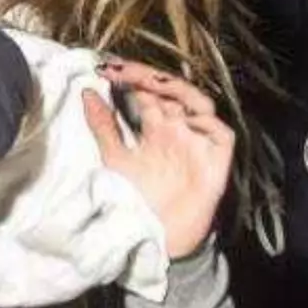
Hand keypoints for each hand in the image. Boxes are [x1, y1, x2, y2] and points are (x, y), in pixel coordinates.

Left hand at [86, 59, 234, 260]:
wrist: (157, 239)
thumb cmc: (138, 200)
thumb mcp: (114, 159)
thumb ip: (103, 126)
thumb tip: (86, 93)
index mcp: (156, 128)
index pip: (148, 92)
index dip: (130, 77)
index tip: (105, 68)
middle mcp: (179, 130)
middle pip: (172, 92)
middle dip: (149, 77)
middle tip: (124, 71)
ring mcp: (199, 143)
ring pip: (200, 104)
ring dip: (179, 91)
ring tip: (153, 85)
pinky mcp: (216, 161)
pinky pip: (221, 134)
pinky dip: (206, 123)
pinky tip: (184, 120)